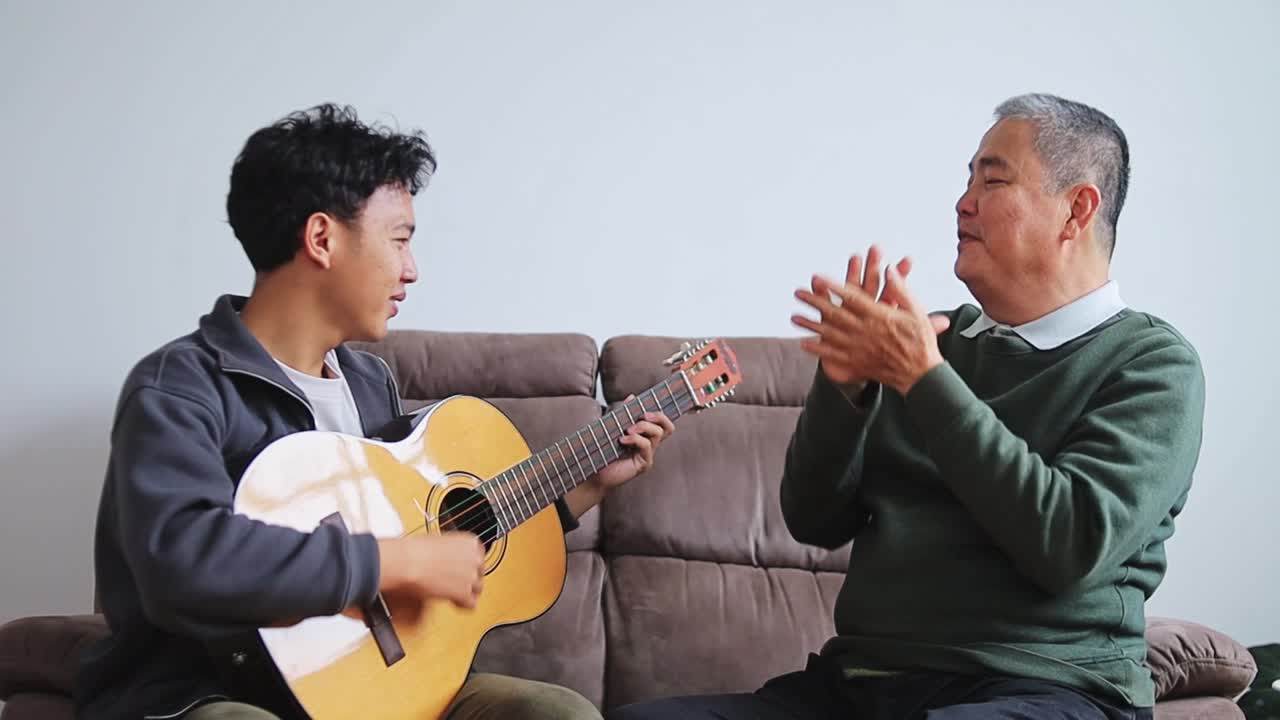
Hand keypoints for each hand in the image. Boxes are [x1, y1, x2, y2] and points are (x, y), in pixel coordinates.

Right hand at [376, 532, 485, 608]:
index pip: (479, 557)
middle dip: (468, 579)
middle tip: (454, 582)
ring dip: (466, 592)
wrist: (409, 562)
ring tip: (451, 593)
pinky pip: (471, 604)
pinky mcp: (465, 593)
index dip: (468, 565)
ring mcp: (472, 576)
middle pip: (480, 574)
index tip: (460, 570)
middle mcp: (475, 558)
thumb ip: (452, 550)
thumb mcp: (440, 542)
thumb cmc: (416, 550)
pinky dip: (462, 605)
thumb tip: (449, 558)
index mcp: (471, 542)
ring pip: (477, 589)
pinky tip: (452, 601)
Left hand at [588, 405, 674, 491]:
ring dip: (643, 426)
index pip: (662, 422)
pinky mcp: (644, 464)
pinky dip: (635, 439)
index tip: (645, 406)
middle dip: (658, 416)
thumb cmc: (603, 452)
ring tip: (628, 429)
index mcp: (644, 436)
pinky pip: (646, 446)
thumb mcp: (612, 428)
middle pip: (668, 427)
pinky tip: (622, 440)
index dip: (659, 413)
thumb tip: (632, 397)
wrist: (595, 473)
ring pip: (658, 433)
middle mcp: (650, 445)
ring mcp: (648, 455)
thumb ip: (623, 413)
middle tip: (643, 415)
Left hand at [791, 247, 949, 394]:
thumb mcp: (916, 311)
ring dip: (810, 325)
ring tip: (793, 317)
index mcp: (879, 316)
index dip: (834, 287)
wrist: (920, 375)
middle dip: (814, 302)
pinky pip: (833, 356)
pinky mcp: (857, 363)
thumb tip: (889, 270)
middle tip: (797, 293)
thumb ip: (901, 290)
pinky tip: (803, 344)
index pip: (852, 298)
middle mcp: (865, 331)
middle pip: (835, 314)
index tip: (819, 278)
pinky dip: (818, 350)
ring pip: (829, 334)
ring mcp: (859, 348)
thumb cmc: (920, 341)